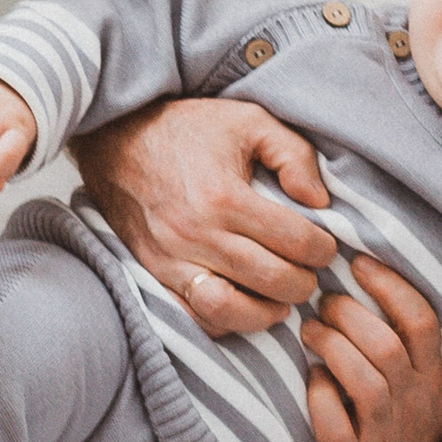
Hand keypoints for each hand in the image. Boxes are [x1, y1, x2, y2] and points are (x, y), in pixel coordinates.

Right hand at [72, 98, 336, 336]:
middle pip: (273, 281)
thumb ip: (294, 155)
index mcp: (225, 197)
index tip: (324, 244)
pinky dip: (225, 321)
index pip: (297, 242)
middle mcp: (197, 235)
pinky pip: (195, 318)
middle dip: (304, 282)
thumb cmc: (188, 128)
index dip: (324, 249)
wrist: (117, 137)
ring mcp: (172, 260)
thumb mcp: (249, 121)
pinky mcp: (154, 274)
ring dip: (267, 312)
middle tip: (309, 270)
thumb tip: (319, 202)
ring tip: (280, 298)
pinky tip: (243, 303)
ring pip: (232, 311)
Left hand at [306, 259, 441, 441]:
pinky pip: (333, 423)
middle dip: (351, 314)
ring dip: (330, 346)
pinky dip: (318, 394)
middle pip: (387, 346)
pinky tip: (311, 377)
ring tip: (310, 329)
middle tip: (326, 300)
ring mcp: (381, 434)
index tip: (361, 262)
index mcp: (436, 380)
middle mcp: (412, 404)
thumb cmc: (415, 433)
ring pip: (361, 379)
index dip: (392, 287)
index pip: (422, 322)